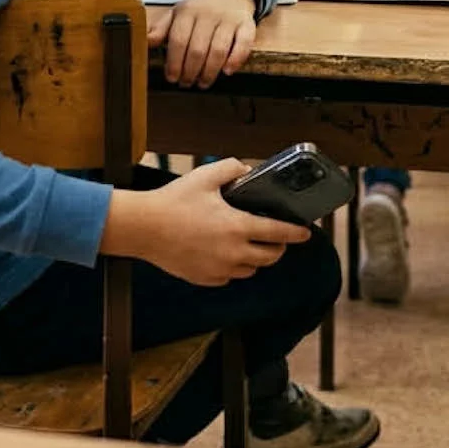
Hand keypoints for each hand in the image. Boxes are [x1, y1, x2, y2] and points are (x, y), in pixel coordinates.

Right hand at [102, 159, 310, 285]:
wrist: (143, 227)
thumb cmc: (173, 202)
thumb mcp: (205, 177)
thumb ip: (232, 169)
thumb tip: (247, 171)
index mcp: (237, 226)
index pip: (279, 233)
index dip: (296, 233)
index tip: (305, 233)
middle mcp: (233, 252)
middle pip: (270, 257)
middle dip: (278, 247)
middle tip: (275, 237)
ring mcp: (219, 269)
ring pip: (251, 269)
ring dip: (256, 258)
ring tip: (248, 244)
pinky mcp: (206, 278)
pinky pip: (230, 277)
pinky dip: (234, 267)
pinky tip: (224, 253)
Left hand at [147, 0, 257, 87]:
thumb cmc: (200, 10)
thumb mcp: (177, 14)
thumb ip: (161, 29)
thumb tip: (145, 42)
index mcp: (188, 11)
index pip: (178, 40)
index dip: (174, 62)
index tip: (172, 78)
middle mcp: (208, 14)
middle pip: (198, 49)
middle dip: (190, 71)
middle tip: (186, 83)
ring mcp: (229, 19)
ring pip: (219, 50)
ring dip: (209, 72)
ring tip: (203, 83)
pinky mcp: (246, 25)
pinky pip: (244, 44)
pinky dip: (235, 60)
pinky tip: (227, 71)